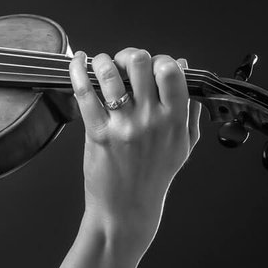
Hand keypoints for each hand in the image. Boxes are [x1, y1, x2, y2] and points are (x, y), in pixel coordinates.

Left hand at [68, 48, 200, 226]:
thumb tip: (186, 70)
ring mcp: (123, 127)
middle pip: (140, 64)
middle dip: (131, 56)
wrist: (127, 210)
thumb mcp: (183, 145)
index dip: (161, 59)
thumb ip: (188, 108)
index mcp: (175, 121)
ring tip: (102, 63)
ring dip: (104, 60)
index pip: (172, 71)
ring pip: (111, 73)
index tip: (152, 66)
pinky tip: (79, 61)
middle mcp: (150, 121)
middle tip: (125, 64)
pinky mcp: (97, 133)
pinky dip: (79, 70)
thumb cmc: (154, 177)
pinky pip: (85, 93)